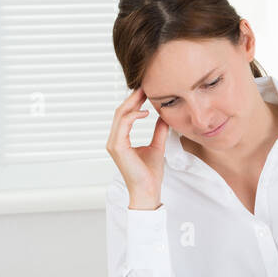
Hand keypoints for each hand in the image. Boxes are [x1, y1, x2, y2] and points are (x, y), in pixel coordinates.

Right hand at [107, 87, 168, 208]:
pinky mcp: (117, 147)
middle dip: (133, 98)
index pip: (125, 115)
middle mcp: (114, 140)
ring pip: (120, 115)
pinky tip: (145, 112)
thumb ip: (159, 131)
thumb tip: (164, 117)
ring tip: (144, 93)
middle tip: (145, 86)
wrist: (148, 190)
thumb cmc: (150, 174)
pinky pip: (123, 125)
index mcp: (121, 139)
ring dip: (132, 103)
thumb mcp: (157, 147)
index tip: (146, 91)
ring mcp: (113, 143)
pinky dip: (133, 116)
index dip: (135, 102)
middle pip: (120, 111)